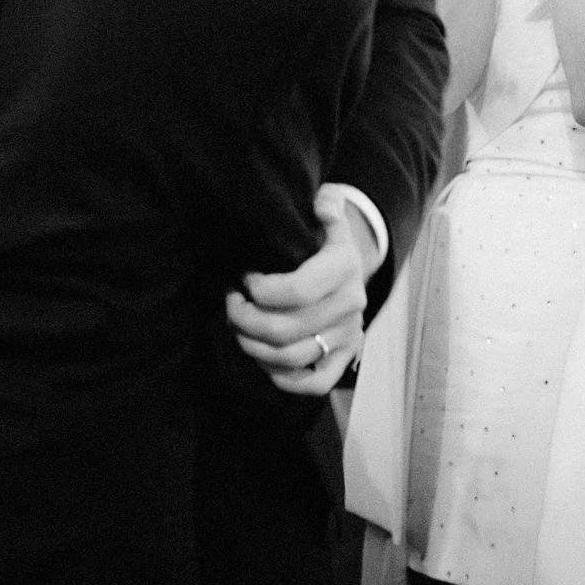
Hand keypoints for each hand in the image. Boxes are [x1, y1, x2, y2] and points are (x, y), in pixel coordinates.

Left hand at [226, 186, 370, 396]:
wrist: (354, 263)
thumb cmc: (325, 239)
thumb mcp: (326, 214)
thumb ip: (324, 205)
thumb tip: (322, 202)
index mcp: (344, 267)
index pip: (297, 291)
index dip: (260, 290)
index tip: (243, 279)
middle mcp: (350, 304)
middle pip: (286, 330)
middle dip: (245, 320)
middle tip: (230, 304)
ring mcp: (349, 334)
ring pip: (292, 357)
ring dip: (254, 347)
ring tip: (237, 328)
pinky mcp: (346, 355)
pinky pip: (316, 383)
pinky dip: (284, 379)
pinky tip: (262, 359)